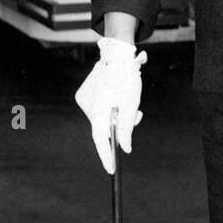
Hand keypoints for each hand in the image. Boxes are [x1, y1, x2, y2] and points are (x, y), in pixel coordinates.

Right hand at [75, 35, 146, 173]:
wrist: (117, 54)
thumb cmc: (126, 78)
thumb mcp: (131, 105)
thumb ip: (127, 129)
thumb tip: (125, 148)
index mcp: (98, 109)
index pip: (100, 139)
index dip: (106, 155)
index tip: (111, 169)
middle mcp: (87, 105)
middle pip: (104, 127)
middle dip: (121, 126)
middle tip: (137, 115)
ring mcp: (84, 99)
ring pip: (103, 118)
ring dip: (117, 115)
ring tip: (129, 100)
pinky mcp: (85, 94)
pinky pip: (99, 109)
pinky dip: (110, 108)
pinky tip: (117, 94)